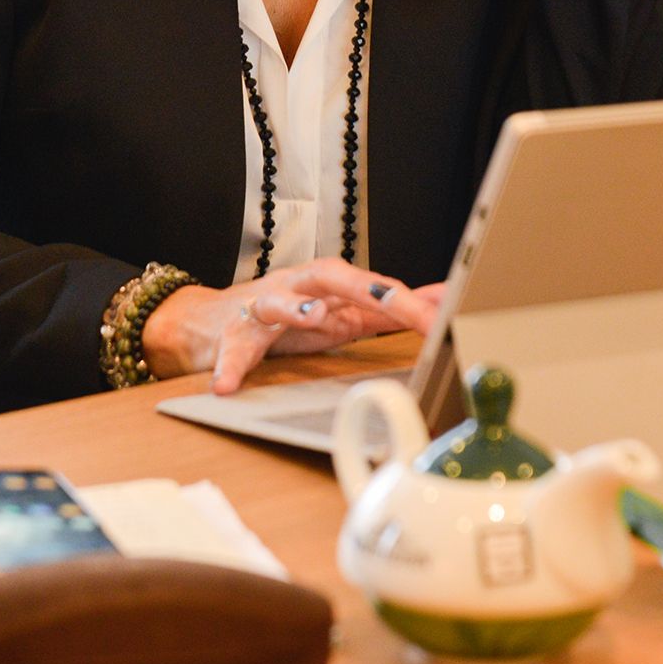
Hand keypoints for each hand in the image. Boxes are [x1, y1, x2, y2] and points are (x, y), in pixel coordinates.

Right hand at [139, 258, 445, 394]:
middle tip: (396, 300)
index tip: (446, 312)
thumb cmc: (286, 316)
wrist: (216, 321)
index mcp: (330, 285)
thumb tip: (439, 304)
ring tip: (313, 316)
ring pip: (279, 301)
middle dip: (368, 289)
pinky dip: (229, 367)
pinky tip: (227, 385)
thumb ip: (385, 311)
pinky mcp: (232, 334)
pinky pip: (231, 350)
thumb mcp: (340, 312)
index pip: (377, 286)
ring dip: (296, 307)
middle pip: (335, 278)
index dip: (411, 300)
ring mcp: (263, 306)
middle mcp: (298, 286)